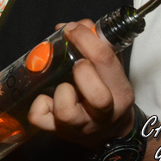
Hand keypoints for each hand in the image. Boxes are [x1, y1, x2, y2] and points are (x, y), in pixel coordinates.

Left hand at [27, 20, 134, 148]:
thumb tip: (65, 27)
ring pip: (66, 112)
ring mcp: (80, 127)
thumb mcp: (110, 69)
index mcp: (120, 92)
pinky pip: (40, 118)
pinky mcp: (58, 133)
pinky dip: (39, 105)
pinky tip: (48, 99)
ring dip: (61, 91)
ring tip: (64, 87)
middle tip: (76, 63)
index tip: (74, 29)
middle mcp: (104, 114)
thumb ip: (94, 45)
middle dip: (81, 70)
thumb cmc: (107, 93)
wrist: (108, 134)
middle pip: (97, 96)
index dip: (85, 38)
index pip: (106, 61)